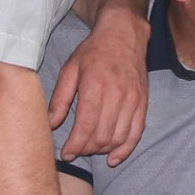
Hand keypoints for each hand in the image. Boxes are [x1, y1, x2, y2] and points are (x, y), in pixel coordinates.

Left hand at [51, 11, 150, 164]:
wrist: (124, 36)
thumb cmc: (93, 51)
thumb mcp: (70, 69)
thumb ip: (60, 99)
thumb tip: (51, 124)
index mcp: (95, 86)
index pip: (86, 126)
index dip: (75, 145)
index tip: (66, 153)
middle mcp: (116, 95)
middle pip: (102, 136)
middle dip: (86, 149)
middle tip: (76, 150)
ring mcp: (132, 100)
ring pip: (118, 138)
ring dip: (102, 150)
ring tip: (90, 149)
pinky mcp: (143, 103)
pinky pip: (136, 133)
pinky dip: (125, 150)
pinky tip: (113, 158)